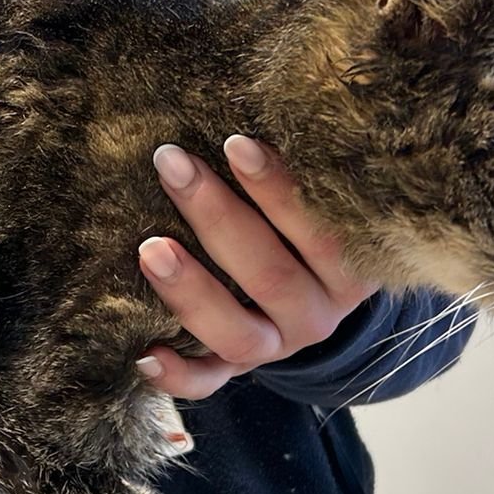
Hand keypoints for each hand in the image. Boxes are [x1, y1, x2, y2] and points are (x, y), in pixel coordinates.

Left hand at [136, 136, 375, 398]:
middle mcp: (317, 315)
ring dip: (191, 290)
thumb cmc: (305, 224)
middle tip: (172, 165)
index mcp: (350, 270)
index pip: (321, 234)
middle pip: (269, 275)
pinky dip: (177, 377)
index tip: (235, 142)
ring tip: (149, 248)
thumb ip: (305, 171)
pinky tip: (143, 353)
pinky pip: (209, 384)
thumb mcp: (324, 202)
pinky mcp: (237, 369)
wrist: (313, 295)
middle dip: (216, 217)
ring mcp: (275, 348)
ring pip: (236, 332)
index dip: (278, 190)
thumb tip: (248, 109)